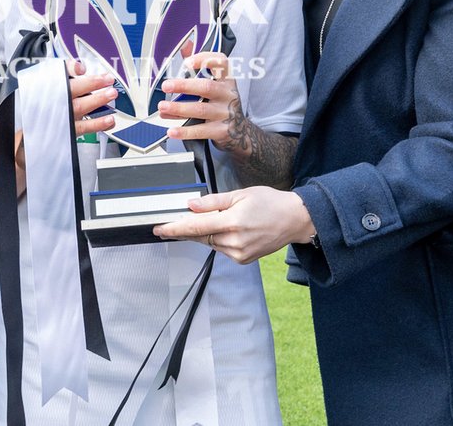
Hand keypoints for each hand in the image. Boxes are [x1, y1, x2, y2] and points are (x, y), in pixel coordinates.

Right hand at [12, 60, 114, 195]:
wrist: (25, 140)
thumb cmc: (38, 112)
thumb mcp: (43, 90)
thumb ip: (63, 75)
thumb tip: (79, 68)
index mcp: (45, 90)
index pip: (57, 75)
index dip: (70, 69)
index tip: (81, 68)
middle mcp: (52, 103)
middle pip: (73, 90)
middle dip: (92, 84)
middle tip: (107, 79)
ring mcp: (60, 118)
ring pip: (80, 107)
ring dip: (97, 100)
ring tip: (111, 94)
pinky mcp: (66, 132)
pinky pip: (84, 128)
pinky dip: (98, 124)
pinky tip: (109, 119)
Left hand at [153, 186, 313, 264]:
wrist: (294, 220)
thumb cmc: (269, 202)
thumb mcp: (240, 194)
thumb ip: (213, 201)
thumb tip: (190, 205)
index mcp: (232, 222)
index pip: (194, 227)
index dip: (173, 229)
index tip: (158, 229)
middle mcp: (234, 241)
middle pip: (200, 236)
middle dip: (187, 229)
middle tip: (173, 223)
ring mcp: (239, 253)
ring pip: (209, 243)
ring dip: (204, 233)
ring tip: (218, 219)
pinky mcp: (243, 259)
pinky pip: (221, 249)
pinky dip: (218, 239)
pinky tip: (228, 229)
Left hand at [158, 49, 241, 150]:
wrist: (240, 132)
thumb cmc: (221, 103)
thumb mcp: (216, 84)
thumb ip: (200, 66)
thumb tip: (185, 45)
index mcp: (226, 80)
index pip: (221, 63)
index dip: (205, 59)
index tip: (188, 62)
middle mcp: (228, 94)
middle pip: (207, 87)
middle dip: (184, 85)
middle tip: (166, 86)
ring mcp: (226, 113)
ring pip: (201, 109)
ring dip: (179, 108)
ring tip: (162, 107)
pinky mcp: (221, 131)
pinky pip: (201, 131)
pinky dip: (185, 131)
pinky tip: (172, 131)